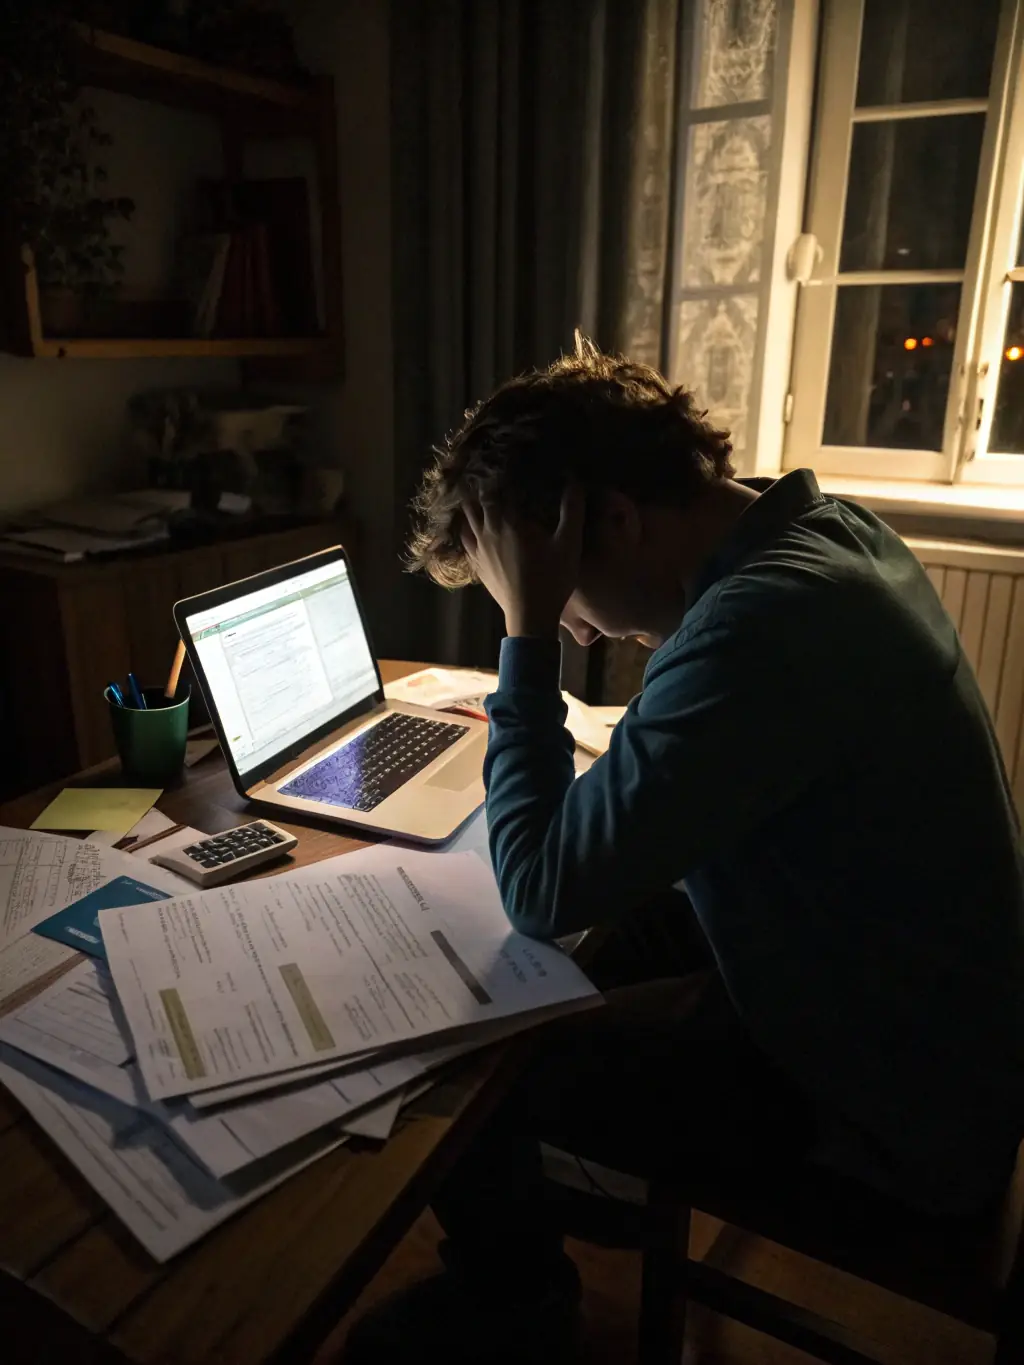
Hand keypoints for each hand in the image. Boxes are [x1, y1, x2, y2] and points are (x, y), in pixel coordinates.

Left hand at [462, 485, 584, 638]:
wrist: (531, 617)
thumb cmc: (552, 579)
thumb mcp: (569, 543)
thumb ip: (572, 510)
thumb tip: (575, 481)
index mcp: (508, 523)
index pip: (495, 489)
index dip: (499, 475)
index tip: (506, 465)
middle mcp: (488, 533)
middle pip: (475, 502)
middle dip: (482, 489)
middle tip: (492, 479)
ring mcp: (479, 552)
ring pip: (465, 521)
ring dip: (471, 509)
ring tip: (480, 500)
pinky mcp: (478, 567)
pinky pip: (465, 542)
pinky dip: (467, 530)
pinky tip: (474, 529)